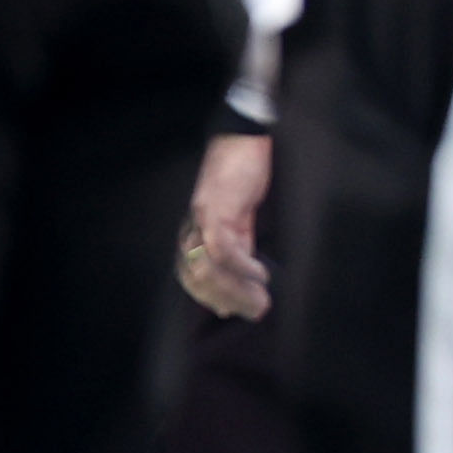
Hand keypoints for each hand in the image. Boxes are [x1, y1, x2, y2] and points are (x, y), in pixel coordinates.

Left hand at [177, 134, 272, 319]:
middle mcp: (191, 229)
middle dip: (226, 301)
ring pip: (208, 269)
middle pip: (195, 279)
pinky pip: (224, 248)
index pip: (190, 280)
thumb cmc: (243, 179)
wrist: (244, 139)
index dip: (211, 300)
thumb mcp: (240, 223)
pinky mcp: (215, 209)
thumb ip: (238, 251)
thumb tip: (242, 289)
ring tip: (262, 299)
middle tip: (256, 311)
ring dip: (236, 290)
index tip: (236, 313)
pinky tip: (262, 274)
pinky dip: (242, 267)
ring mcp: (200, 219)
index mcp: (194, 233)